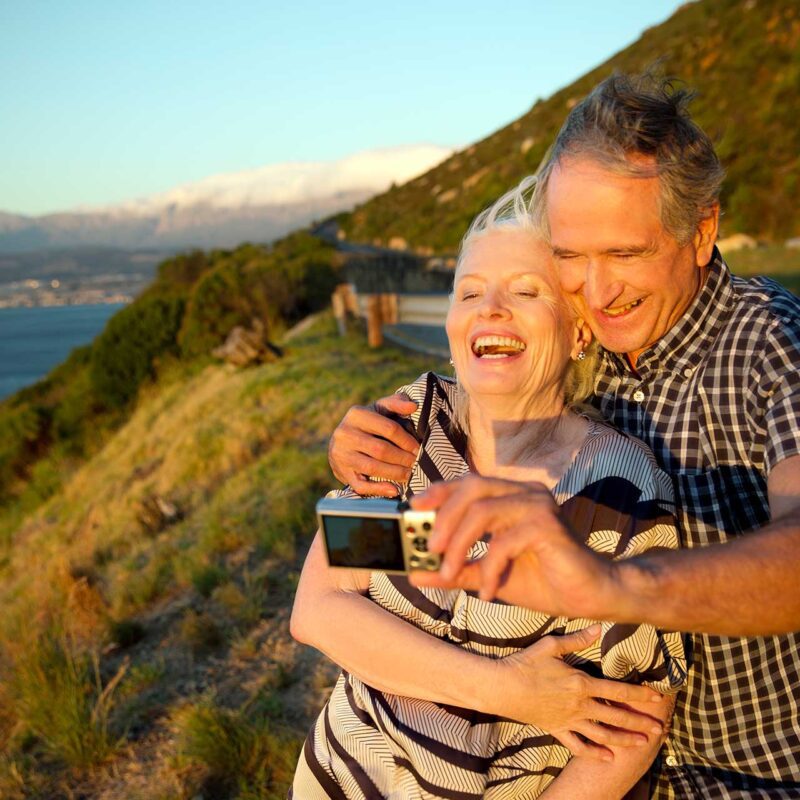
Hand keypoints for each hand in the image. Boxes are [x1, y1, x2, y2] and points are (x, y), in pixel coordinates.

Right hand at [327, 393, 419, 496]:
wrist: (341, 441)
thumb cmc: (367, 423)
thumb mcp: (378, 408)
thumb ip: (395, 403)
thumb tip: (413, 405)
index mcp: (357, 414)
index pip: (388, 428)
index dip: (406, 440)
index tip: (418, 448)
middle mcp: (345, 433)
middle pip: (381, 449)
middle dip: (403, 458)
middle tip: (417, 463)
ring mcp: (341, 454)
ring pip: (372, 467)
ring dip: (395, 473)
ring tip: (410, 475)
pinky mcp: (340, 471)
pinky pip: (360, 484)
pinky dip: (378, 489)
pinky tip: (394, 489)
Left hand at [410, 475, 617, 619]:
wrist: (592, 597)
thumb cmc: (544, 581)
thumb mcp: (490, 576)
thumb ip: (456, 571)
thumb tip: (415, 573)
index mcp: (511, 497)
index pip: (468, 483)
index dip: (439, 491)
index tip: (414, 508)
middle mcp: (525, 492)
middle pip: (472, 488)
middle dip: (444, 517)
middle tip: (430, 547)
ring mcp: (537, 505)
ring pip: (482, 512)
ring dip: (460, 545)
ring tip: (449, 574)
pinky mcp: (547, 525)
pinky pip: (504, 541)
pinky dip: (490, 569)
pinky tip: (489, 593)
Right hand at [493, 626, 666, 761]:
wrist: (503, 687)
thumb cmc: (526, 663)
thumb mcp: (551, 646)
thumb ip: (578, 639)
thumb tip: (599, 628)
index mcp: (581, 683)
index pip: (618, 690)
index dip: (639, 694)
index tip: (657, 698)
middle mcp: (579, 705)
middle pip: (616, 716)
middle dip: (639, 722)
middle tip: (659, 729)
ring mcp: (569, 720)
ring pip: (603, 734)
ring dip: (624, 740)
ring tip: (642, 744)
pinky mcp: (556, 729)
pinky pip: (579, 745)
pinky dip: (594, 753)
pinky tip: (608, 757)